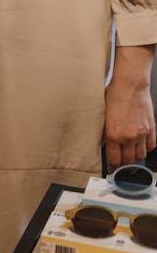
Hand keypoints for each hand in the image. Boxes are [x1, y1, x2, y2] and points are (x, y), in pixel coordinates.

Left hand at [104, 45, 156, 168]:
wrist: (131, 85)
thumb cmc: (114, 95)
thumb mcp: (101, 114)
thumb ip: (102, 131)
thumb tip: (101, 142)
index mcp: (113, 134)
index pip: (114, 159)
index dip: (113, 165)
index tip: (112, 167)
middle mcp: (128, 136)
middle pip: (128, 160)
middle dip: (124, 163)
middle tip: (121, 161)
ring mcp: (142, 133)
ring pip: (140, 155)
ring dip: (135, 156)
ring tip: (130, 153)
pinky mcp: (151, 128)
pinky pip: (151, 145)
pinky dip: (147, 148)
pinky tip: (141, 145)